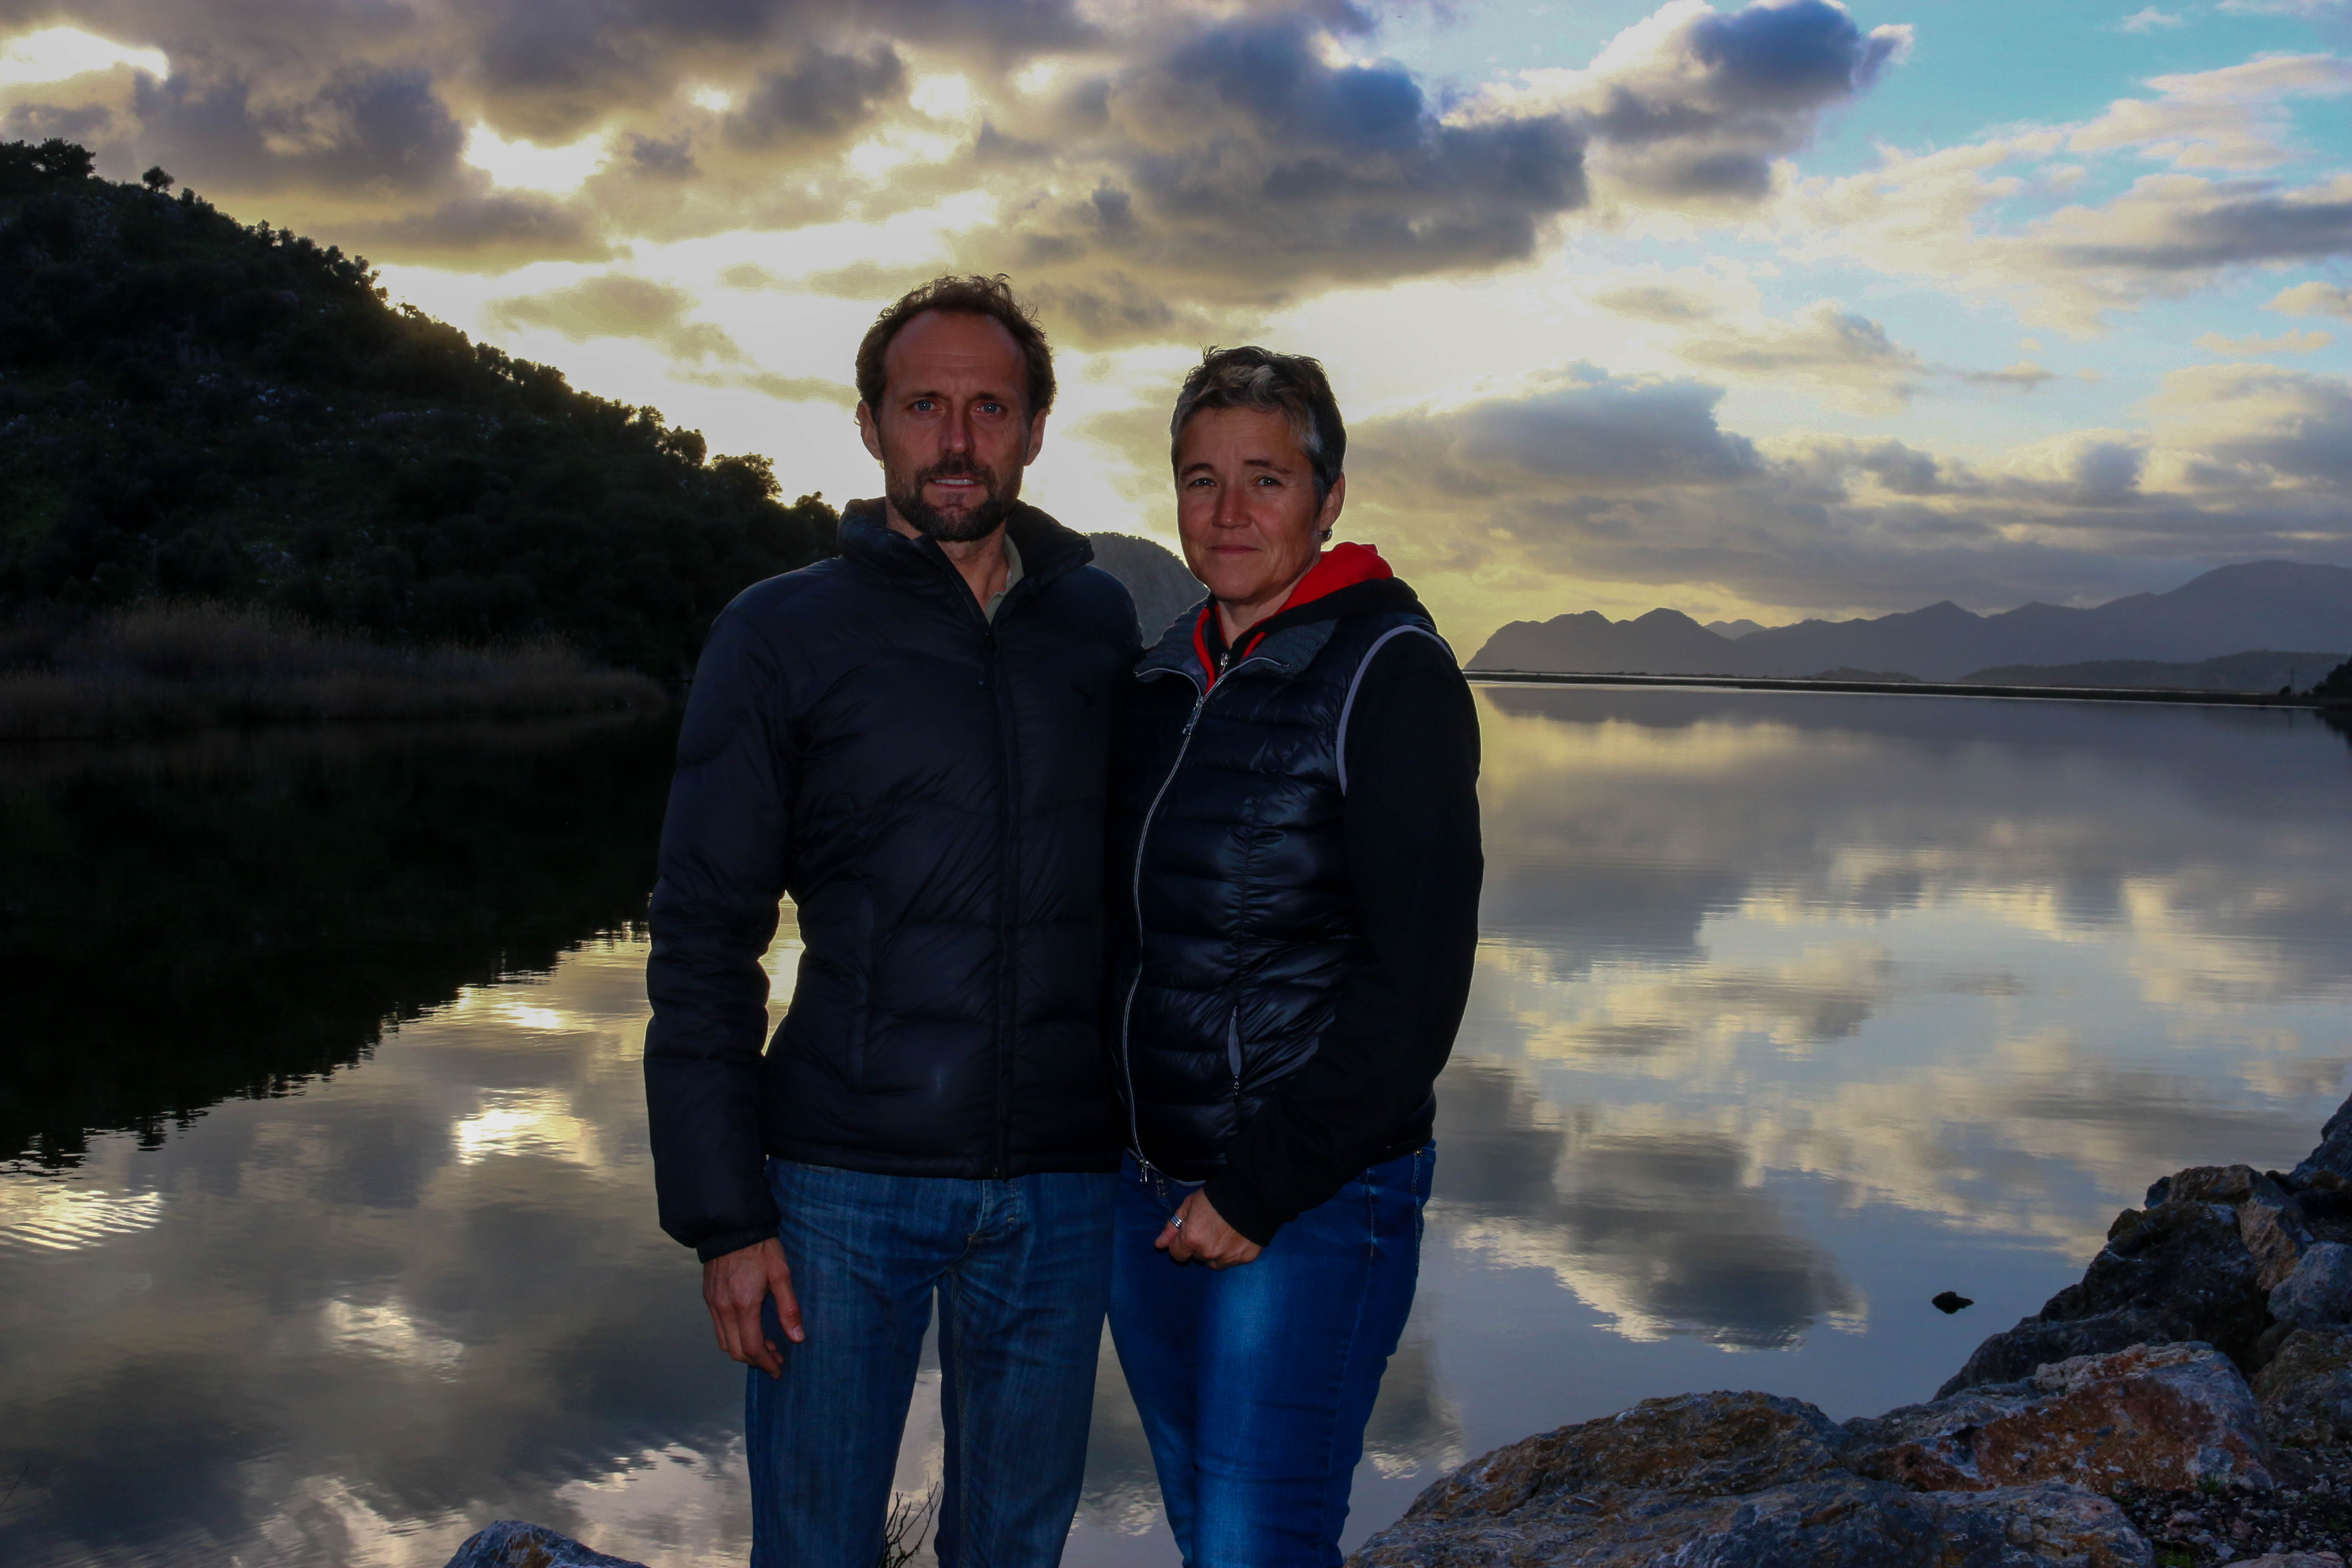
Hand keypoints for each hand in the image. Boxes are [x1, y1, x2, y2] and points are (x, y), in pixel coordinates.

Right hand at [702, 1237, 801, 1376]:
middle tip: (776, 1359)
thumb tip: (797, 1337)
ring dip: (743, 1351)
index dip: (766, 1363)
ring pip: (724, 1342)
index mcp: (743, 1305)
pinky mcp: (708, 1298)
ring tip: (765, 1347)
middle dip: (756, 1361)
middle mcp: (724, 1309)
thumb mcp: (781, 1274)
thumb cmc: (760, 1248)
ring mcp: (712, 1304)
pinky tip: (749, 1330)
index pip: (752, 1348)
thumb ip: (789, 1308)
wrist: (731, 1226)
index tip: (779, 1369)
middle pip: (735, 1351)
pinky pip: (718, 1328)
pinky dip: (733, 1337)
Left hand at [1156, 1190, 1262, 1269]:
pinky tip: (1236, 1236)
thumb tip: (1159, 1245)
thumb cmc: (1216, 1196)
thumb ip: (1172, 1227)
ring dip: (1214, 1252)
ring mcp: (1228, 1257)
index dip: (1180, 1244)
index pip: (1177, 1254)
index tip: (1188, 1234)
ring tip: (1223, 1233)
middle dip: (1199, 1245)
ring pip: (1214, 1262)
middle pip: (1196, 1257)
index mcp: (1191, 1239)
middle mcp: (1208, 1252)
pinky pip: (1232, 1261)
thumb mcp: (1189, 1205)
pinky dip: (1231, 1252)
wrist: (1252, 1193)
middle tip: (1209, 1228)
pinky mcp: (1245, 1258)